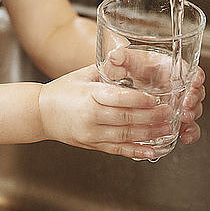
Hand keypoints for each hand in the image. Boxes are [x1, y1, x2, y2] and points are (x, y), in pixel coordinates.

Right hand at [38, 65, 173, 159]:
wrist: (39, 113)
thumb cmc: (61, 91)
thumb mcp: (82, 75)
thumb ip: (106, 69)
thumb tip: (127, 59)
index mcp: (89, 96)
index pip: (119, 99)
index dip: (140, 100)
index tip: (157, 99)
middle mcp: (90, 117)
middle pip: (126, 119)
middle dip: (151, 118)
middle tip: (170, 114)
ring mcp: (91, 133)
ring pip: (125, 136)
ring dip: (149, 135)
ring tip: (167, 130)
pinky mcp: (91, 145)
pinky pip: (117, 150)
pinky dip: (136, 152)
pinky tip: (151, 151)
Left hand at [101, 44, 205, 145]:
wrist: (122, 81)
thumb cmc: (127, 68)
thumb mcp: (123, 61)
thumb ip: (120, 58)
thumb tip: (115, 56)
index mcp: (169, 68)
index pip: (189, 70)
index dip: (195, 75)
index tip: (195, 81)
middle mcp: (177, 85)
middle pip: (195, 91)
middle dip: (194, 99)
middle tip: (187, 105)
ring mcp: (176, 102)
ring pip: (194, 109)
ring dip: (192, 116)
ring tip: (185, 120)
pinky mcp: (172, 117)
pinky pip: (187, 125)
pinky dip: (190, 132)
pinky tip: (185, 137)